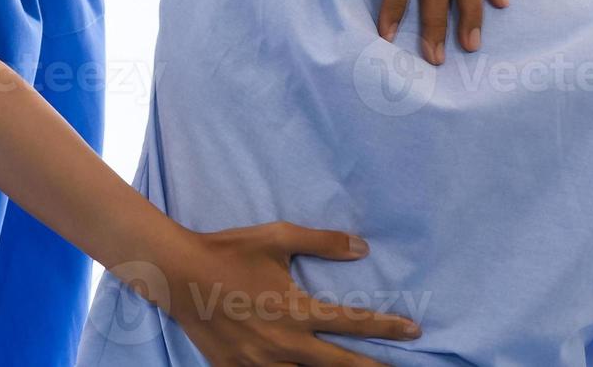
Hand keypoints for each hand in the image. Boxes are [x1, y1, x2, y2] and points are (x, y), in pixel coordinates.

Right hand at [125, 223, 419, 365]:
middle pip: (340, 365)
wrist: (179, 274)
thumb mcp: (278, 238)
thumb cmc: (230, 251)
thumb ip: (323, 242)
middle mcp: (284, 343)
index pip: (354, 322)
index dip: (388, 327)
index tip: (414, 330)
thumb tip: (363, 247)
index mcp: (296, 310)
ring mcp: (259, 362)